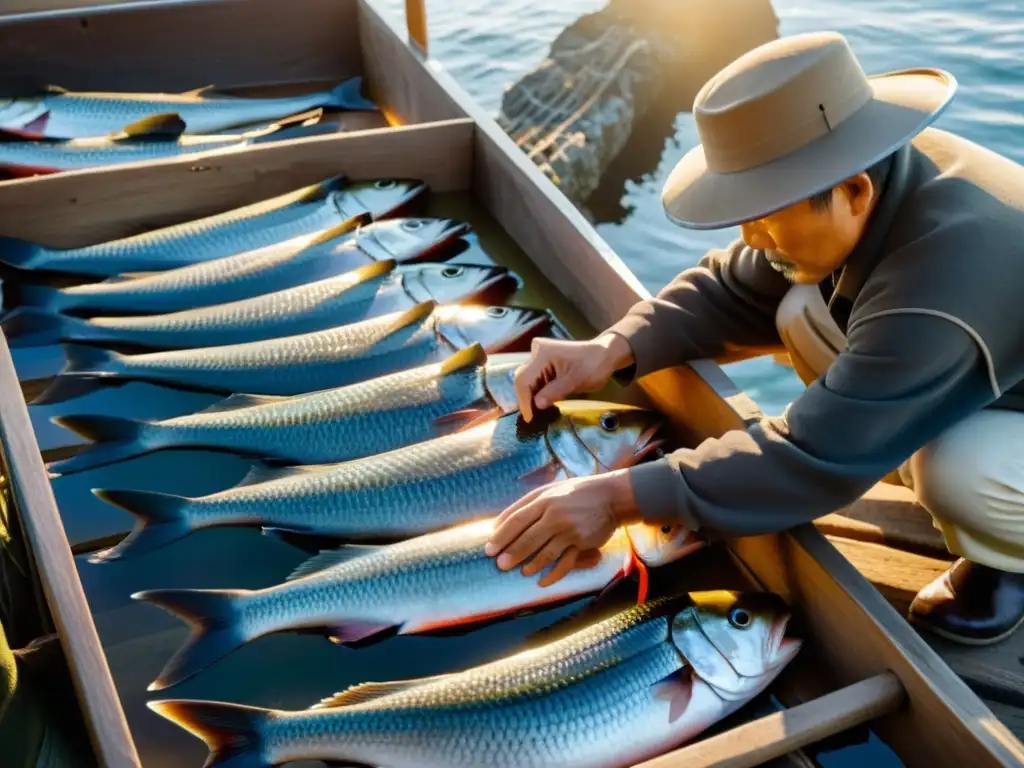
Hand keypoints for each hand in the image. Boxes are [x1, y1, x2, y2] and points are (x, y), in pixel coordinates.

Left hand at [485, 471, 641, 586]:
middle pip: (529, 538)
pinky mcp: (583, 542)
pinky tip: (543, 582)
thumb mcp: (549, 489)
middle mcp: (556, 515)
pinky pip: (566, 563)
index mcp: (544, 500)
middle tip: (500, 566)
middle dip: (512, 554)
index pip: (517, 520)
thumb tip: (499, 522)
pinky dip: (554, 574)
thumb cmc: (575, 493)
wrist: (611, 496)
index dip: (501, 536)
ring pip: (546, 552)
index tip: (489, 549)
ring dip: (531, 565)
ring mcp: (570, 530)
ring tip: (522, 572)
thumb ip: (525, 503)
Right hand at [514, 333, 634, 421]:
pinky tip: (542, 403)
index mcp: (543, 353)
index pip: (524, 379)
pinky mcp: (543, 362)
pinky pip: (535, 379)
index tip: (529, 418)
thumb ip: (555, 392)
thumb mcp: (576, 381)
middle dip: (526, 399)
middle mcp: (536, 351)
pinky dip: (538, 392)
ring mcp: (539, 356)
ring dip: (532, 397)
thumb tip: (536, 405)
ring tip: (536, 414)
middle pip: (523, 379)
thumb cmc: (594, 366)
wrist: (605, 354)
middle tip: (532, 419)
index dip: (524, 400)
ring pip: (528, 381)